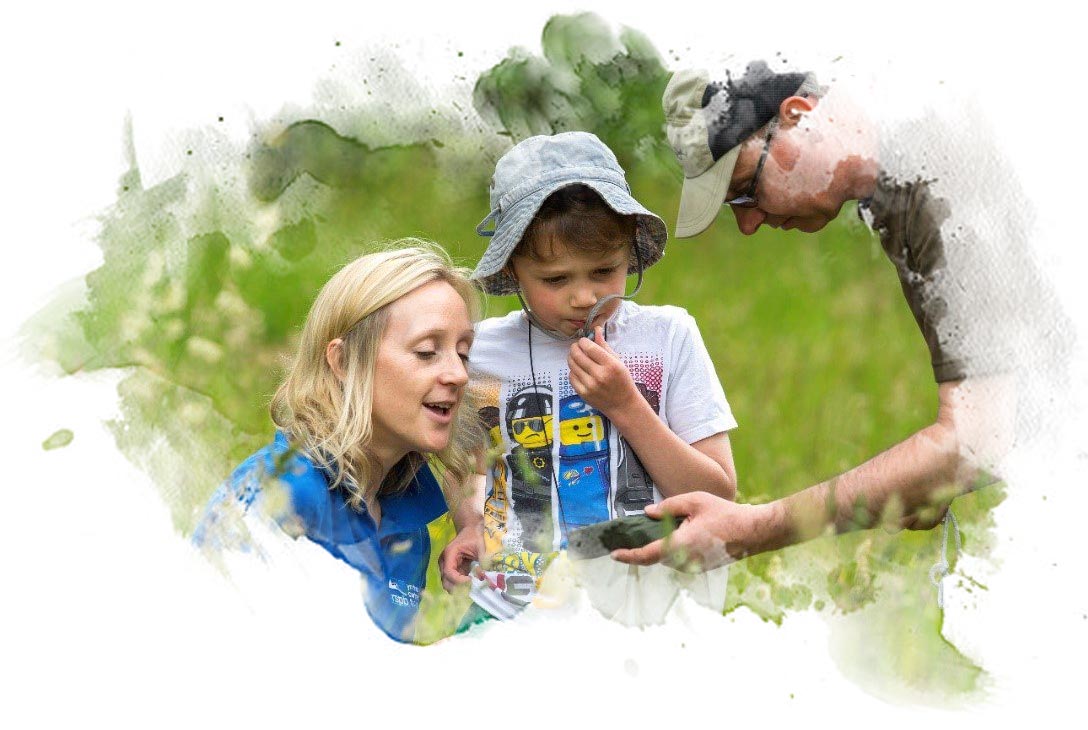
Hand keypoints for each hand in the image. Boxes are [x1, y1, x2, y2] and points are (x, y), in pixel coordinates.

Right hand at [439, 522, 482, 591]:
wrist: (470, 530)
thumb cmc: (474, 536)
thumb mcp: (480, 546)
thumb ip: (482, 560)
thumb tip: (484, 575)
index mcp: (449, 554)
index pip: (449, 572)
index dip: (458, 580)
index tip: (471, 581)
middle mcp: (444, 562)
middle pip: (446, 581)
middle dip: (457, 587)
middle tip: (471, 588)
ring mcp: (447, 566)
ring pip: (449, 583)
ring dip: (459, 588)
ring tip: (472, 586)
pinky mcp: (453, 570)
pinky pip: (455, 581)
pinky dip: (462, 585)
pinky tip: (472, 584)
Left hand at [567, 327, 637, 415]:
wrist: (623, 404)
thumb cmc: (622, 380)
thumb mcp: (618, 361)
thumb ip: (604, 345)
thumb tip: (596, 329)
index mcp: (610, 365)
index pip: (589, 347)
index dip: (583, 341)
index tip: (584, 341)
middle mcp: (599, 375)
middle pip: (577, 355)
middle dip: (575, 347)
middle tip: (577, 347)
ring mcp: (590, 385)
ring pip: (572, 365)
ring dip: (572, 358)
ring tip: (577, 357)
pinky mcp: (583, 393)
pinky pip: (571, 377)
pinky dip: (573, 371)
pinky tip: (579, 370)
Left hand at [611, 492, 764, 570]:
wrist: (753, 532)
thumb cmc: (725, 514)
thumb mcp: (695, 501)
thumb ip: (668, 506)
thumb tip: (648, 512)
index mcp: (680, 544)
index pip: (647, 555)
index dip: (628, 555)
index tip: (614, 554)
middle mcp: (684, 560)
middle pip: (656, 555)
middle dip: (646, 545)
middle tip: (636, 532)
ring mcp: (693, 566)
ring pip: (669, 557)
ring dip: (664, 545)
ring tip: (668, 527)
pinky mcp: (701, 567)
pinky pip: (681, 558)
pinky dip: (676, 548)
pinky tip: (684, 533)